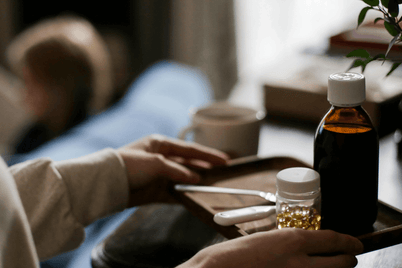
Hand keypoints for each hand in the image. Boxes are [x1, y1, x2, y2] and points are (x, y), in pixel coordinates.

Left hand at [117, 134, 228, 205]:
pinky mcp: (153, 190)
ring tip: (211, 185)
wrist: (105, 183)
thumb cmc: (128, 165)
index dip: (207, 155)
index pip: (189, 149)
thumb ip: (177, 170)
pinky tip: (193, 196)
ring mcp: (157, 175)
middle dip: (204, 168)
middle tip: (222, 172)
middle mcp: (160, 158)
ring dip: (195, 182)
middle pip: (188, 163)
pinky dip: (183, 194)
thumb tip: (194, 177)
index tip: (224, 160)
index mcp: (160, 144)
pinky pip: (173, 192)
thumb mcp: (155, 163)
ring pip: (182, 178)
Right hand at [179, 228, 363, 267]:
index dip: (349, 242)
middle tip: (348, 257)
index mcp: (294, 240)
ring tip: (332, 267)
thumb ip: (291, 242)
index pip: (334, 240)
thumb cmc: (237, 255)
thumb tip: (309, 245)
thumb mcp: (267, 239)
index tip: (355, 243)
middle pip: (342, 263)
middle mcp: (302, 263)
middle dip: (348, 259)